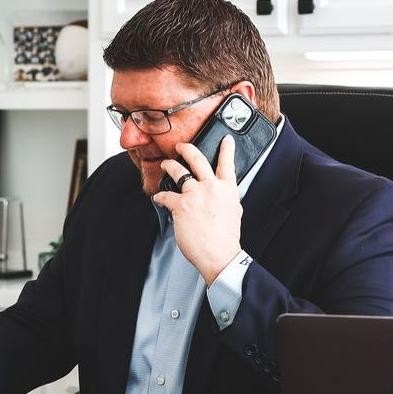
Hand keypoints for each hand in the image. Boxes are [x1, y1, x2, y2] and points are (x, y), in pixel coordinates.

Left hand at [155, 136, 243, 283]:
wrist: (219, 254)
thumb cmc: (226, 238)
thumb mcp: (234, 212)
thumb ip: (226, 199)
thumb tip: (222, 197)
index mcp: (227, 189)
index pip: (227, 163)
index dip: (227, 149)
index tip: (226, 140)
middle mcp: (211, 187)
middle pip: (197, 159)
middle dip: (187, 149)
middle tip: (181, 146)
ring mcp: (195, 194)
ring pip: (178, 171)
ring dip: (169, 167)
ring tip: (165, 166)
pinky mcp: (181, 205)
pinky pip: (166, 195)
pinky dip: (160, 196)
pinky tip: (158, 197)